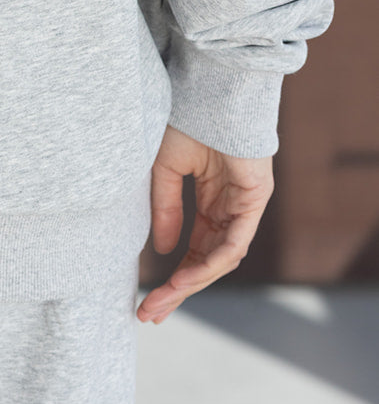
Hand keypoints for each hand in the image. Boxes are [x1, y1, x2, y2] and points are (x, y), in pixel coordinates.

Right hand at [136, 123, 273, 322]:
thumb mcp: (164, 170)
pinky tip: (186, 275)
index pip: (194, 249)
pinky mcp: (255, 200)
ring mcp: (244, 206)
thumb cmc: (186, 119)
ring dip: (192, 281)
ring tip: (165, 297)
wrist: (208, 91)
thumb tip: (166, 251)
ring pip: (221, 258)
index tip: (147, 298)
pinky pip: (235, 241)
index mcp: (210, 200)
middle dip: (179, 289)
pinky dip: (211, 261)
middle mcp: (229, 208)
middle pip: (206, 261)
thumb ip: (166, 210)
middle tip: (151, 312)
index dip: (172, 275)